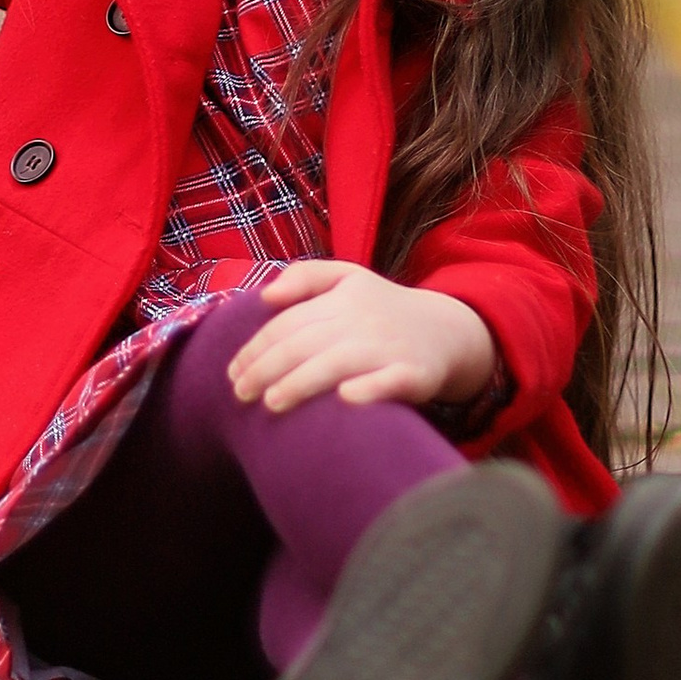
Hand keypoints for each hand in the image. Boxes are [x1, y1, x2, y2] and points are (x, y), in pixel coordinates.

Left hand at [227, 261, 498, 416]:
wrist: (448, 331)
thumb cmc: (383, 310)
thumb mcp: (348, 278)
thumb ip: (306, 276)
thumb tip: (266, 295)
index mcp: (342, 298)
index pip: (288, 324)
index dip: (256, 348)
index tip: (232, 372)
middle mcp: (363, 321)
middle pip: (304, 344)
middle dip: (266, 369)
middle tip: (239, 394)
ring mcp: (389, 348)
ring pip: (337, 364)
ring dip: (301, 383)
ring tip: (271, 403)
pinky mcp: (415, 374)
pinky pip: (390, 382)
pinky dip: (369, 389)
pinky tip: (345, 400)